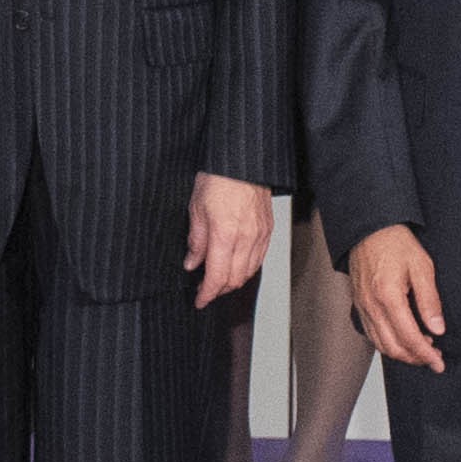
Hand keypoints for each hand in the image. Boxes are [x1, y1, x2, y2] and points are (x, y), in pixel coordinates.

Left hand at [184, 175, 273, 305]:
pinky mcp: (268, 230)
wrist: (242, 161)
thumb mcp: (196, 208)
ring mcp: (260, 235)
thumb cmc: (217, 178)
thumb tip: (192, 262)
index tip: (199, 300)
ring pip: (249, 272)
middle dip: (219, 291)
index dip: (207, 293)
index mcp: (225, 235)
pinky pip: (259, 259)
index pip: (218, 277)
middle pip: (235, 280)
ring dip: (234, 281)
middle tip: (206, 291)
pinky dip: (247, 269)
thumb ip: (196, 240)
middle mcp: (246, 239)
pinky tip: (237, 266)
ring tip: (219, 281)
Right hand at [346, 224, 448, 371]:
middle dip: (415, 358)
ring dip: (402, 353)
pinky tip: (401, 338)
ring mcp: (362, 306)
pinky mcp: (359, 304)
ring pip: (380, 344)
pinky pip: (371, 333)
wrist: (368, 229)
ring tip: (421, 348)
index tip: (440, 363)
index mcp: (388, 297)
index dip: (426, 355)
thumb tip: (438, 328)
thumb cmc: (394, 242)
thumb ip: (430, 300)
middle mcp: (372, 306)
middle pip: (393, 347)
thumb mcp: (422, 267)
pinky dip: (387, 343)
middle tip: (434, 358)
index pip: (409, 338)